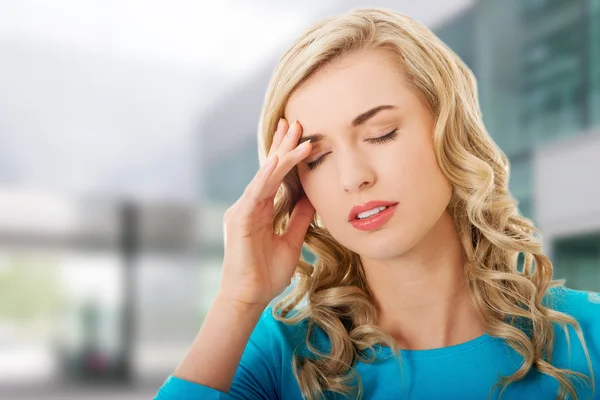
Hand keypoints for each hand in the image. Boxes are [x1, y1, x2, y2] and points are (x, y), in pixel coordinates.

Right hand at [218, 119, 314, 307]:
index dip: (286, 155)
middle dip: (283, 144)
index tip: (300, 135)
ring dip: (280, 154)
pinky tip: (276, 161)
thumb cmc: (267, 273)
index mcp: (260, 208)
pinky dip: (266, 177)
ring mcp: (242, 210)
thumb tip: (312, 198)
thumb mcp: (291, 240)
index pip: (275, 175)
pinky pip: (255, 194)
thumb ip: (298, 218)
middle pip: (268, 168)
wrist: (250, 297)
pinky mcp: (240, 220)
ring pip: (264, 176)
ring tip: (296, 133)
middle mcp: (249, 204)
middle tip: (296, 121)